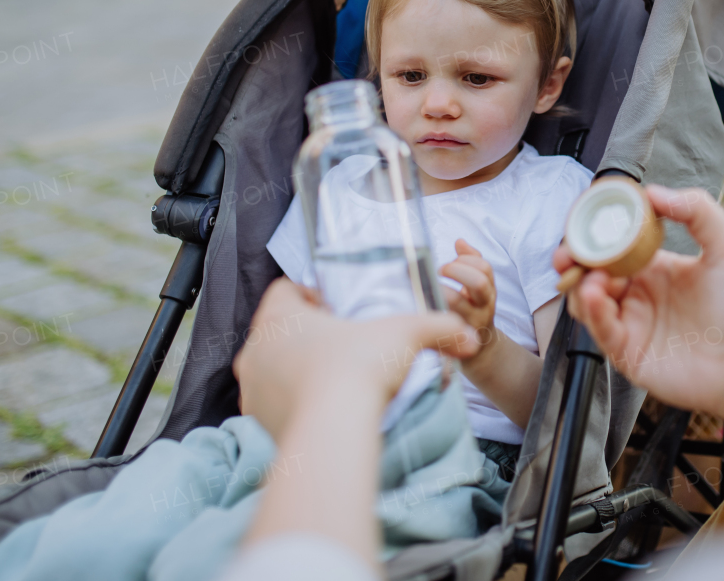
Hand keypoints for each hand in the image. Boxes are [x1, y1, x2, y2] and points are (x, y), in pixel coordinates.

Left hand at [233, 277, 478, 439]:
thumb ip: (439, 328)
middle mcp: (257, 350)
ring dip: (299, 371)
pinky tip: (327, 410)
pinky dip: (296, 405)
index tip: (337, 307)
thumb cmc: (358, 369)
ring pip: (274, 369)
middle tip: (343, 344)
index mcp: (279, 317)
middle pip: (279, 331)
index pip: (285, 290)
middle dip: (308, 336)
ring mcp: (253, 390)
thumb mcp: (406, 336)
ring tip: (336, 380)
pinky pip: (275, 406)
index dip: (310, 293)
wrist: (334, 432)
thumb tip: (470, 337)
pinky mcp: (260, 423)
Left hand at [439, 239, 497, 357]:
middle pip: (479, 282)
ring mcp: (469, 323)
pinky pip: (442, 322)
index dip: (467, 259)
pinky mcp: (453, 337)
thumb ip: (471, 263)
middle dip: (457, 271)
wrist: (479, 351)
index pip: (485, 268)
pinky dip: (430, 311)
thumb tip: (459, 241)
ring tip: (431, 288)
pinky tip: (422, 305)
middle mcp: (483, 306)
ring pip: (458, 302)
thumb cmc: (472, 310)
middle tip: (440, 271)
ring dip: (442, 290)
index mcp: (488, 290)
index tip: (452, 260)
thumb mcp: (477, 288)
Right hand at [555, 185, 723, 419]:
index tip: (584, 221)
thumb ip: (695, 209)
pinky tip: (597, 295)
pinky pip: (601, 328)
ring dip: (581, 284)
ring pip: (587, 300)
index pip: (615, 245)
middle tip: (568, 253)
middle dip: (574, 259)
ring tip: (592, 277)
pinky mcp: (627, 352)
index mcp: (656, 268)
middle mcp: (639, 294)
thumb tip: (653, 192)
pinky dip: (592, 309)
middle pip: (591, 272)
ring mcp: (631, 323)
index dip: (595, 234)